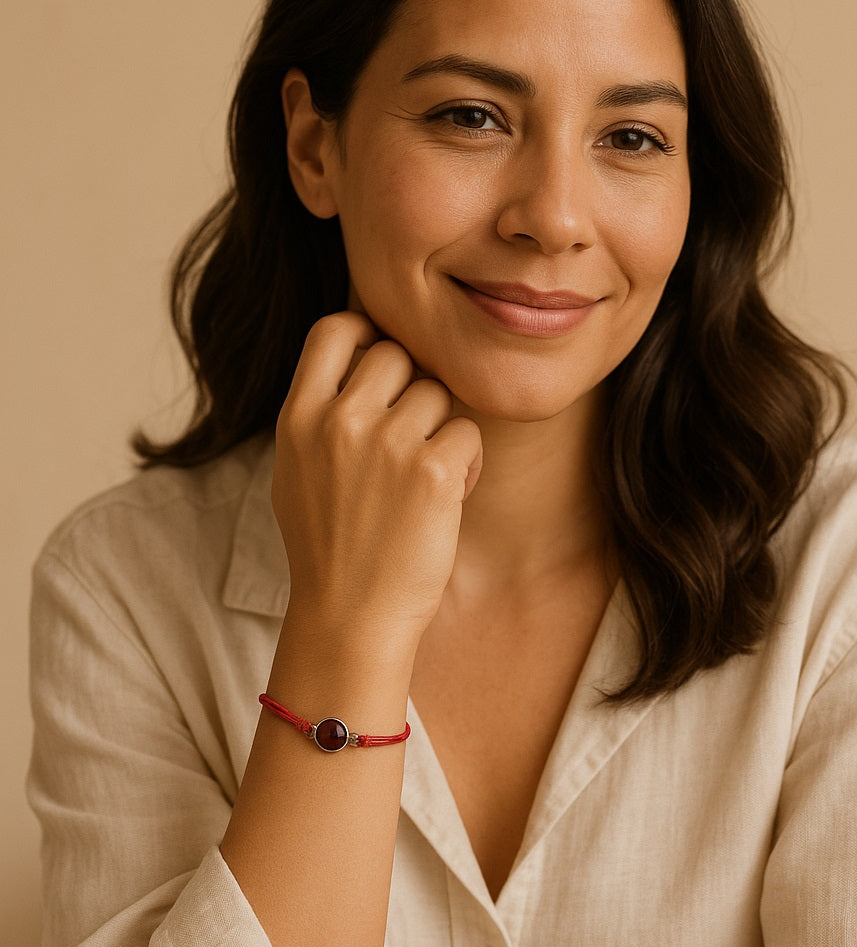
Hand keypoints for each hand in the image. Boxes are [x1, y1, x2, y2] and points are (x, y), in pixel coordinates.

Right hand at [271, 311, 482, 656]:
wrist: (349, 617)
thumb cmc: (327, 548)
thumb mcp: (296, 472)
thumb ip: (318, 414)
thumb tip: (354, 359)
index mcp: (299, 417)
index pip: (335, 329)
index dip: (366, 335)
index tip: (382, 366)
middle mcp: (340, 421)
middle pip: (397, 355)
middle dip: (411, 391)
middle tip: (410, 439)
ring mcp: (387, 444)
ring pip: (438, 393)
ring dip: (442, 428)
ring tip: (426, 476)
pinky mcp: (432, 471)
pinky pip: (468, 431)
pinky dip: (468, 460)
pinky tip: (450, 493)